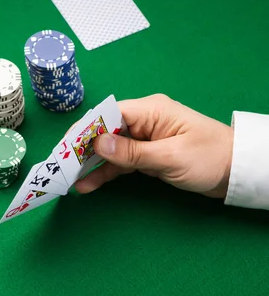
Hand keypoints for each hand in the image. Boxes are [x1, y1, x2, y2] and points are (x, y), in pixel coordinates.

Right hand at [74, 94, 233, 198]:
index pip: (107, 114)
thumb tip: (97, 143)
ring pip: (108, 149)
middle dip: (81, 149)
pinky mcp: (145, 155)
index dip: (84, 130)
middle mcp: (143, 121)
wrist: (236, 172)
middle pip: (103, 131)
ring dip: (89, 164)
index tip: (65, 148)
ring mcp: (143, 138)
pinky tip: (87, 184)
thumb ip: (131, 152)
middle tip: (60, 166)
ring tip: (68, 180)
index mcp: (150, 111)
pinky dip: (104, 173)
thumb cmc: (209, 158)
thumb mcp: (168, 156)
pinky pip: (119, 162)